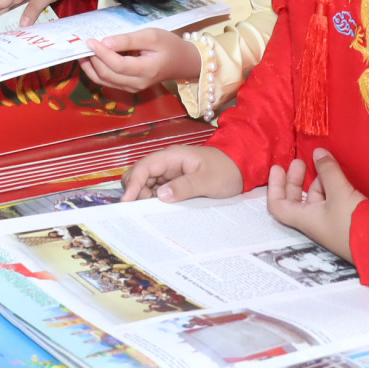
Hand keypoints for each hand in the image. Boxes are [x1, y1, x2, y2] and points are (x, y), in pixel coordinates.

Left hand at [81, 29, 202, 90]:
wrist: (182, 61)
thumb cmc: (169, 45)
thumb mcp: (151, 35)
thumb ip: (128, 40)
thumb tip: (105, 43)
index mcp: (146, 70)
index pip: (117, 65)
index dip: (101, 54)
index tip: (90, 41)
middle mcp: (137, 83)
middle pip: (108, 75)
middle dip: (93, 60)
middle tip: (83, 45)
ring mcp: (133, 88)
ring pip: (105, 81)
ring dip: (91, 68)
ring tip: (82, 52)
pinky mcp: (129, 87)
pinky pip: (108, 82)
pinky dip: (97, 72)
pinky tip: (91, 60)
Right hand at [122, 145, 243, 202]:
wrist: (241, 168)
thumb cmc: (226, 170)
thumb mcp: (207, 180)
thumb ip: (184, 187)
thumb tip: (160, 195)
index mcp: (172, 156)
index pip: (144, 167)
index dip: (133, 183)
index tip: (127, 201)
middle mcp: (167, 163)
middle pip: (140, 174)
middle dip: (136, 190)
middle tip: (142, 209)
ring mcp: (170, 172)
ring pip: (147, 183)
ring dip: (144, 196)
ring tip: (150, 211)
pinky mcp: (175, 182)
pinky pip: (157, 190)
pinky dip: (153, 199)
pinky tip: (157, 210)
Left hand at [265, 149, 364, 261]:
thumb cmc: (353, 223)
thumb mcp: (339, 192)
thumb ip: (327, 171)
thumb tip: (317, 152)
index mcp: (305, 219)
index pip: (278, 205)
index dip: (274, 186)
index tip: (278, 168)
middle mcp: (314, 222)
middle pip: (296, 200)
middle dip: (296, 180)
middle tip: (300, 162)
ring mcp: (330, 222)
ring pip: (316, 199)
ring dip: (316, 182)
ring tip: (324, 165)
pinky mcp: (346, 221)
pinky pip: (332, 201)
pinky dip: (331, 187)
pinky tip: (338, 176)